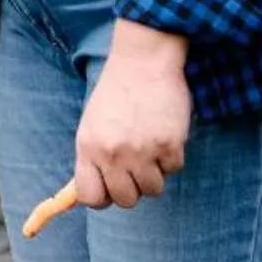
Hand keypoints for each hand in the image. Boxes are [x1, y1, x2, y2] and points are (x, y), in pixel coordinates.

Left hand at [75, 21, 191, 209]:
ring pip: (153, 189)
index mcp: (88, 147)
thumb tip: (91, 194)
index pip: (90, 197)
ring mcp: (142, 151)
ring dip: (154, 172)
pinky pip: (173, 169)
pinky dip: (171, 156)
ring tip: (150, 145)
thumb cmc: (116, 92)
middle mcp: (112, 153)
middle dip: (132, 187)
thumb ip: (93, 159)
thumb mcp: (92, 125)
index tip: (110, 187)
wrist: (142, 61)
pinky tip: (163, 132)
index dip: (102, 196)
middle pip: (125, 200)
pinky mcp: (169, 145)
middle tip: (135, 165)